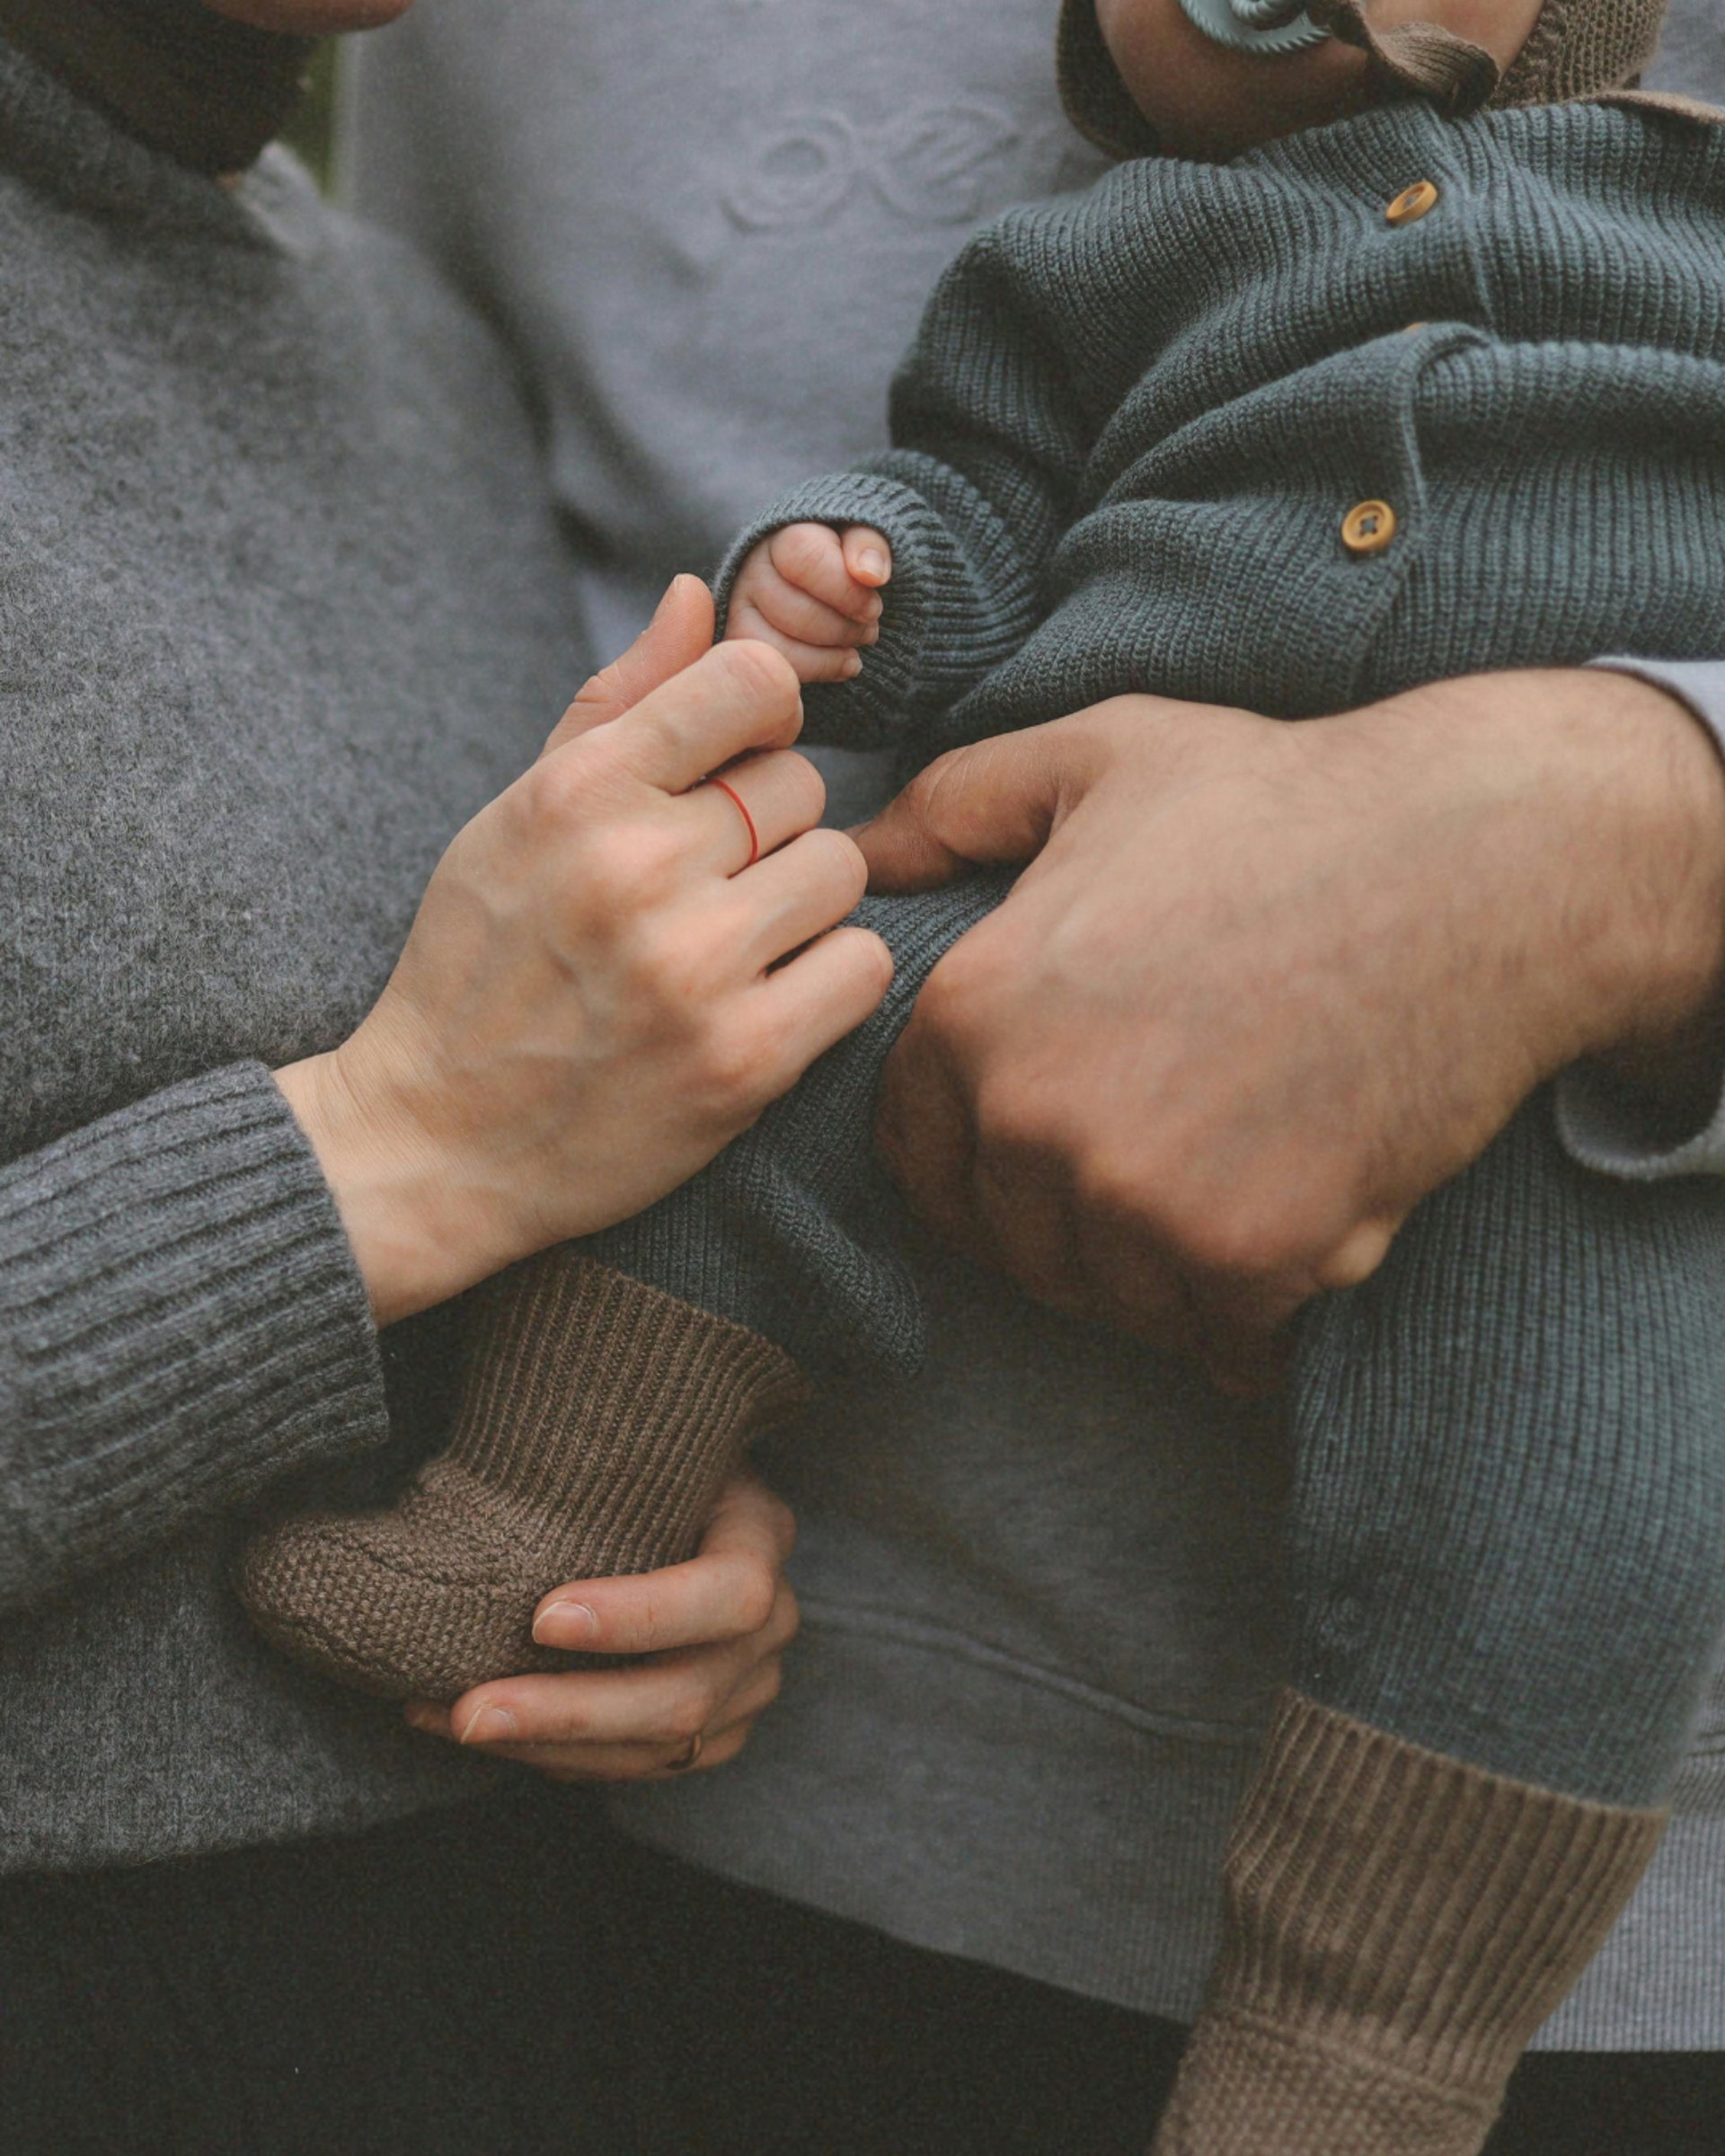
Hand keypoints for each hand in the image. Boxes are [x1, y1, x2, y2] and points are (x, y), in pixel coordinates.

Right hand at [277, 578, 891, 1324]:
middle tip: (705, 888)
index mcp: (578, 792)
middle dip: (767, 831)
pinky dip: (827, 983)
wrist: (436, 1142)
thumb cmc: (479, 967)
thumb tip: (695, 595)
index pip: (751, 683)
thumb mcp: (518, 817)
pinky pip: (862, 968)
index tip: (734, 765)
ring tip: (730, 948)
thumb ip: (618, 705)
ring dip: (802, 908)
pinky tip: (762, 1001)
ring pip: (841, 872)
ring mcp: (695, 968)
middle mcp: (638, 868)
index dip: (760, 720)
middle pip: (803, 787)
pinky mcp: (744, 1060)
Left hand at [403, 1474, 799, 1782]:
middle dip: (568, 1712)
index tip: (540, 1617)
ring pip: (658, 1750)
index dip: (642, 1616)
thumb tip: (477, 1459)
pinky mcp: (715, 1734)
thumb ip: (591, 1459)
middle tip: (469, 1710)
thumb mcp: (633, 1443)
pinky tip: (492, 1735)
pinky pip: (639, 1767)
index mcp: (761, 1533)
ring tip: (449, 1721)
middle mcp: (772, 1620)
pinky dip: (558, 1757)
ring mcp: (749, 1686)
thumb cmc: (630, 1462)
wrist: (664, 1495)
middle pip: (686, 1696)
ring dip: (545, 1745)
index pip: (730, 1592)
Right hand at [725, 523, 891, 684]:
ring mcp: (740, 609)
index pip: (805, 559)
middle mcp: (752, 570)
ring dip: (829, 656)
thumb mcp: (862, 541)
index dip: (845, 591)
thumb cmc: (845, 561)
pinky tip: (840, 665)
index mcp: (783, 535)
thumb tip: (871, 574)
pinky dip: (814, 673)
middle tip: (869, 630)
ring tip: (854, 648)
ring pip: (779, 646)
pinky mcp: (742, 643)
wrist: (823, 582)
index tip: (873, 609)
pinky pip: (774, 670)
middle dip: (843, 629)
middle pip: (794, 611)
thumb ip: (869, 546)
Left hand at [857, 669, 1724, 1392]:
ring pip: (1111, 1299)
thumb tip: (854, 854)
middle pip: (1010, 1243)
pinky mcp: (1245, 1259)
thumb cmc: (1285, 801)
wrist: (1481, 867)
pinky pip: (1217, 1341)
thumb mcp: (1100, 757)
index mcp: (973, 1014)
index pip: (916, 1156)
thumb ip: (955, 805)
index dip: (975, 1160)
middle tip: (1160, 1165)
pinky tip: (1295, 1237)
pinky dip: (1251, 1316)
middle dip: (1069, 1222)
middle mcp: (1031, 1119)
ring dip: (1160, 1273)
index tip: (1046, 1145)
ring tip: (1232, 1185)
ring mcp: (1136, 1200)